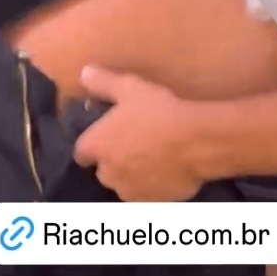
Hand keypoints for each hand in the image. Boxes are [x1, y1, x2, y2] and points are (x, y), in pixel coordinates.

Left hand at [72, 65, 204, 200]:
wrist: (194, 142)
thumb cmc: (158, 112)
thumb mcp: (130, 87)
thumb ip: (103, 82)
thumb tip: (84, 72)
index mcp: (97, 146)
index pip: (81, 153)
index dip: (93, 144)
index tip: (107, 136)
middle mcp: (108, 173)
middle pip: (104, 170)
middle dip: (114, 160)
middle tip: (134, 142)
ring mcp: (130, 191)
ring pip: (125, 184)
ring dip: (132, 175)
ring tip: (152, 157)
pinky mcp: (152, 203)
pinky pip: (147, 194)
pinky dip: (152, 185)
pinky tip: (167, 170)